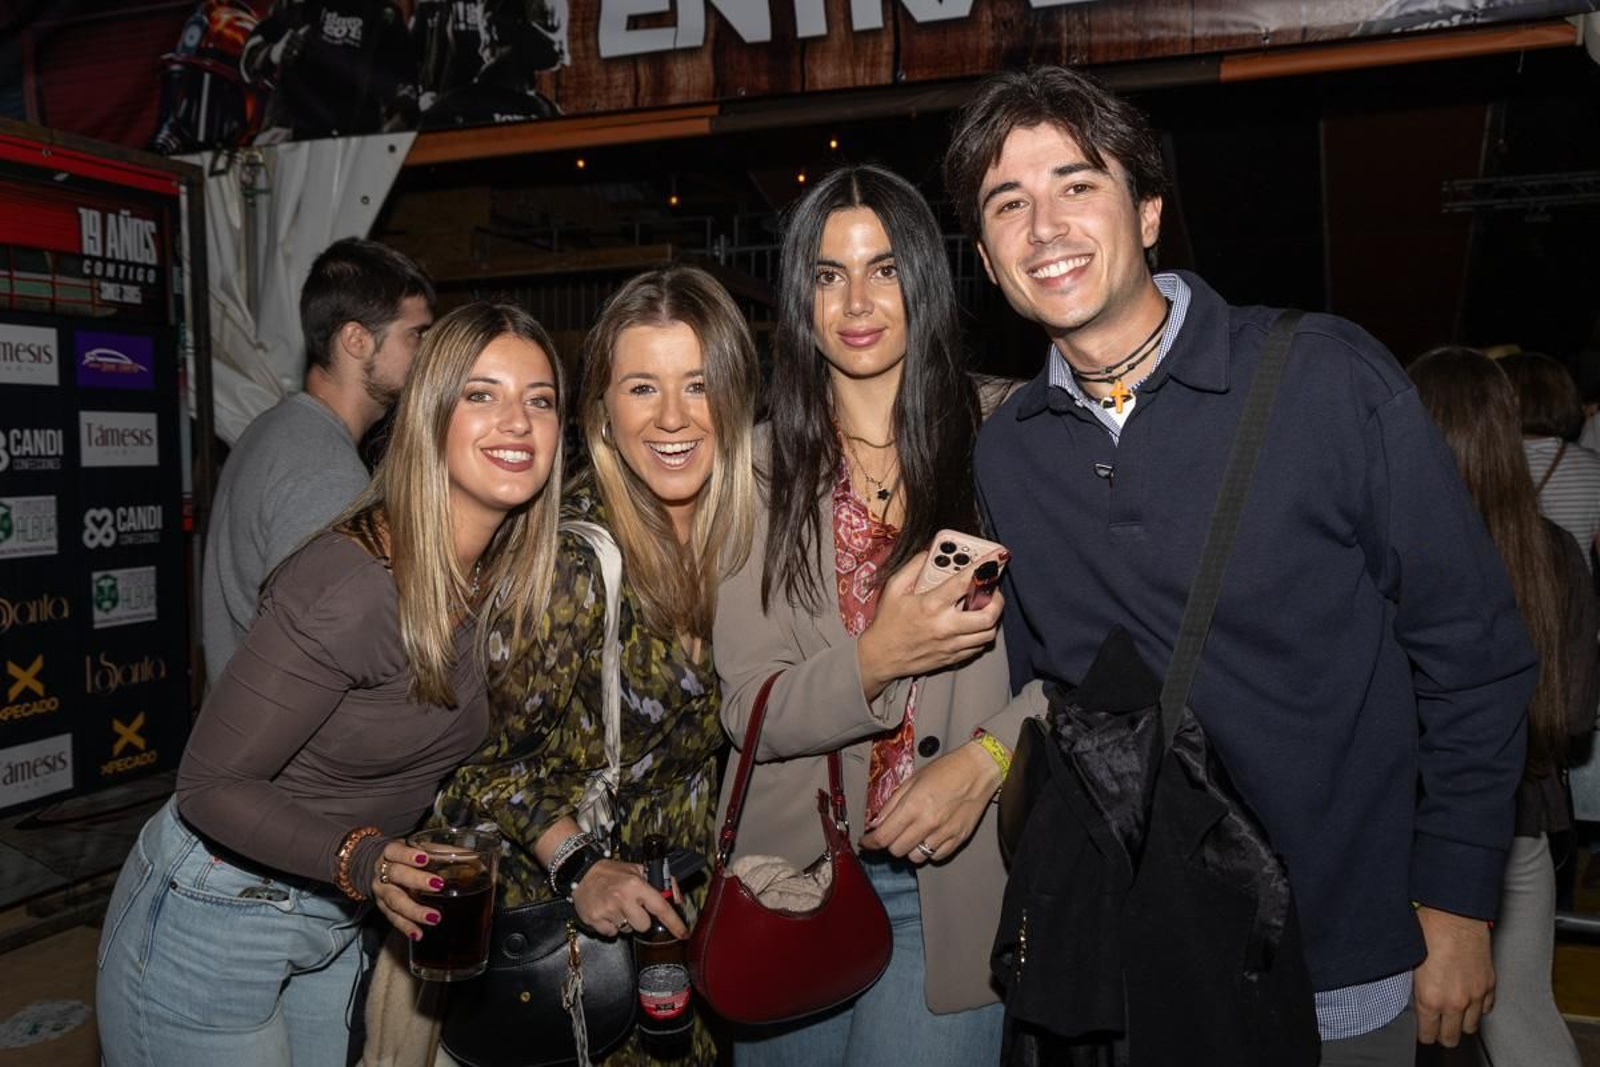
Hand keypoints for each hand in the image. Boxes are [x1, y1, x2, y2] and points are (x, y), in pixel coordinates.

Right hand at [371, 840, 440, 943]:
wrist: (377, 867)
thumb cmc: (405, 856)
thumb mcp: (418, 848)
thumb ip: (441, 851)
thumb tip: (472, 856)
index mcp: (391, 852)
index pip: (395, 851)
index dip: (407, 855)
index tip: (424, 859)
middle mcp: (382, 872)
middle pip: (395, 875)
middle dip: (416, 880)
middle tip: (437, 885)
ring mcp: (381, 891)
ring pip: (394, 900)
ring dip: (414, 910)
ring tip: (433, 917)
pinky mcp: (383, 908)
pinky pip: (393, 919)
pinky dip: (406, 927)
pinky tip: (418, 934)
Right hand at [572, 858, 687, 939]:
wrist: (581, 872)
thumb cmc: (611, 872)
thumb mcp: (637, 870)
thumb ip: (660, 882)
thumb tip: (676, 899)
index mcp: (636, 885)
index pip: (660, 907)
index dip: (674, 923)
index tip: (682, 934)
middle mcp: (622, 898)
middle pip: (644, 926)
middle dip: (641, 920)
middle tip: (633, 908)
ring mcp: (607, 910)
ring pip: (627, 930)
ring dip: (625, 923)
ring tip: (617, 908)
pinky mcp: (594, 919)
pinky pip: (611, 933)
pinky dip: (610, 926)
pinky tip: (607, 913)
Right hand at [857, 552, 1002, 700]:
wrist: (880, 657)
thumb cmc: (887, 623)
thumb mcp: (894, 589)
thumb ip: (913, 568)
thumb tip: (930, 553)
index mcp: (931, 605)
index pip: (965, 582)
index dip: (985, 566)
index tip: (997, 557)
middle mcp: (945, 626)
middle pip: (988, 615)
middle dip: (997, 599)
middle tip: (992, 590)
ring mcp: (950, 645)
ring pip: (988, 634)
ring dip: (991, 618)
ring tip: (984, 607)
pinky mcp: (952, 658)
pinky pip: (978, 647)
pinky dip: (981, 634)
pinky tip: (973, 625)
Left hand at [859, 741, 1002, 862]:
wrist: (978, 771)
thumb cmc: (946, 771)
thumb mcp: (912, 781)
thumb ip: (892, 804)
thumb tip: (876, 823)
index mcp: (913, 805)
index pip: (883, 836)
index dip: (870, 842)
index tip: (866, 842)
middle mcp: (928, 822)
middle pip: (897, 851)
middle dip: (890, 843)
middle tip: (892, 833)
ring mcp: (944, 833)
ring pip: (915, 858)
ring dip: (909, 849)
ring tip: (913, 834)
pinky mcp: (959, 839)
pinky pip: (936, 857)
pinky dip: (929, 851)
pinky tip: (930, 837)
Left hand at [1413, 905, 1494, 1046]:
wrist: (1454, 913)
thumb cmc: (1428, 930)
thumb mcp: (1409, 962)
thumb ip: (1414, 988)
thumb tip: (1411, 999)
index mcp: (1430, 998)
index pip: (1428, 1035)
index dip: (1423, 1034)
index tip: (1422, 1031)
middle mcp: (1455, 1002)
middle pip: (1451, 1038)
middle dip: (1443, 1035)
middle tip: (1437, 1028)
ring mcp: (1475, 995)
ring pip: (1471, 1026)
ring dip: (1461, 1022)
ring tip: (1453, 1014)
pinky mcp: (1489, 984)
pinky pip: (1486, 1008)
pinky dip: (1478, 1007)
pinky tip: (1469, 999)